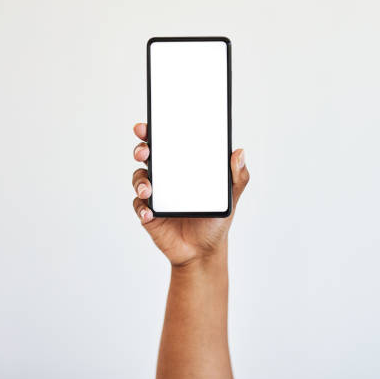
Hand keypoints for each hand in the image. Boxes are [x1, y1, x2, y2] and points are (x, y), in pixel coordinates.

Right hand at [132, 123, 249, 265]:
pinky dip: (142, 208)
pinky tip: (150, 213)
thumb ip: (238, 176)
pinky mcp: (148, 213)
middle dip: (141, 149)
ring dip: (140, 181)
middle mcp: (166, 177)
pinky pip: (139, 206)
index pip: (168, 142)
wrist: (204, 251)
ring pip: (139, 178)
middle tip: (145, 152)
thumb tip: (240, 152)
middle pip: (147, 156)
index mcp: (184, 166)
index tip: (148, 127)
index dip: (155, 131)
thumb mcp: (231, 197)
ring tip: (147, 190)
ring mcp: (155, 194)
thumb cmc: (216, 220)